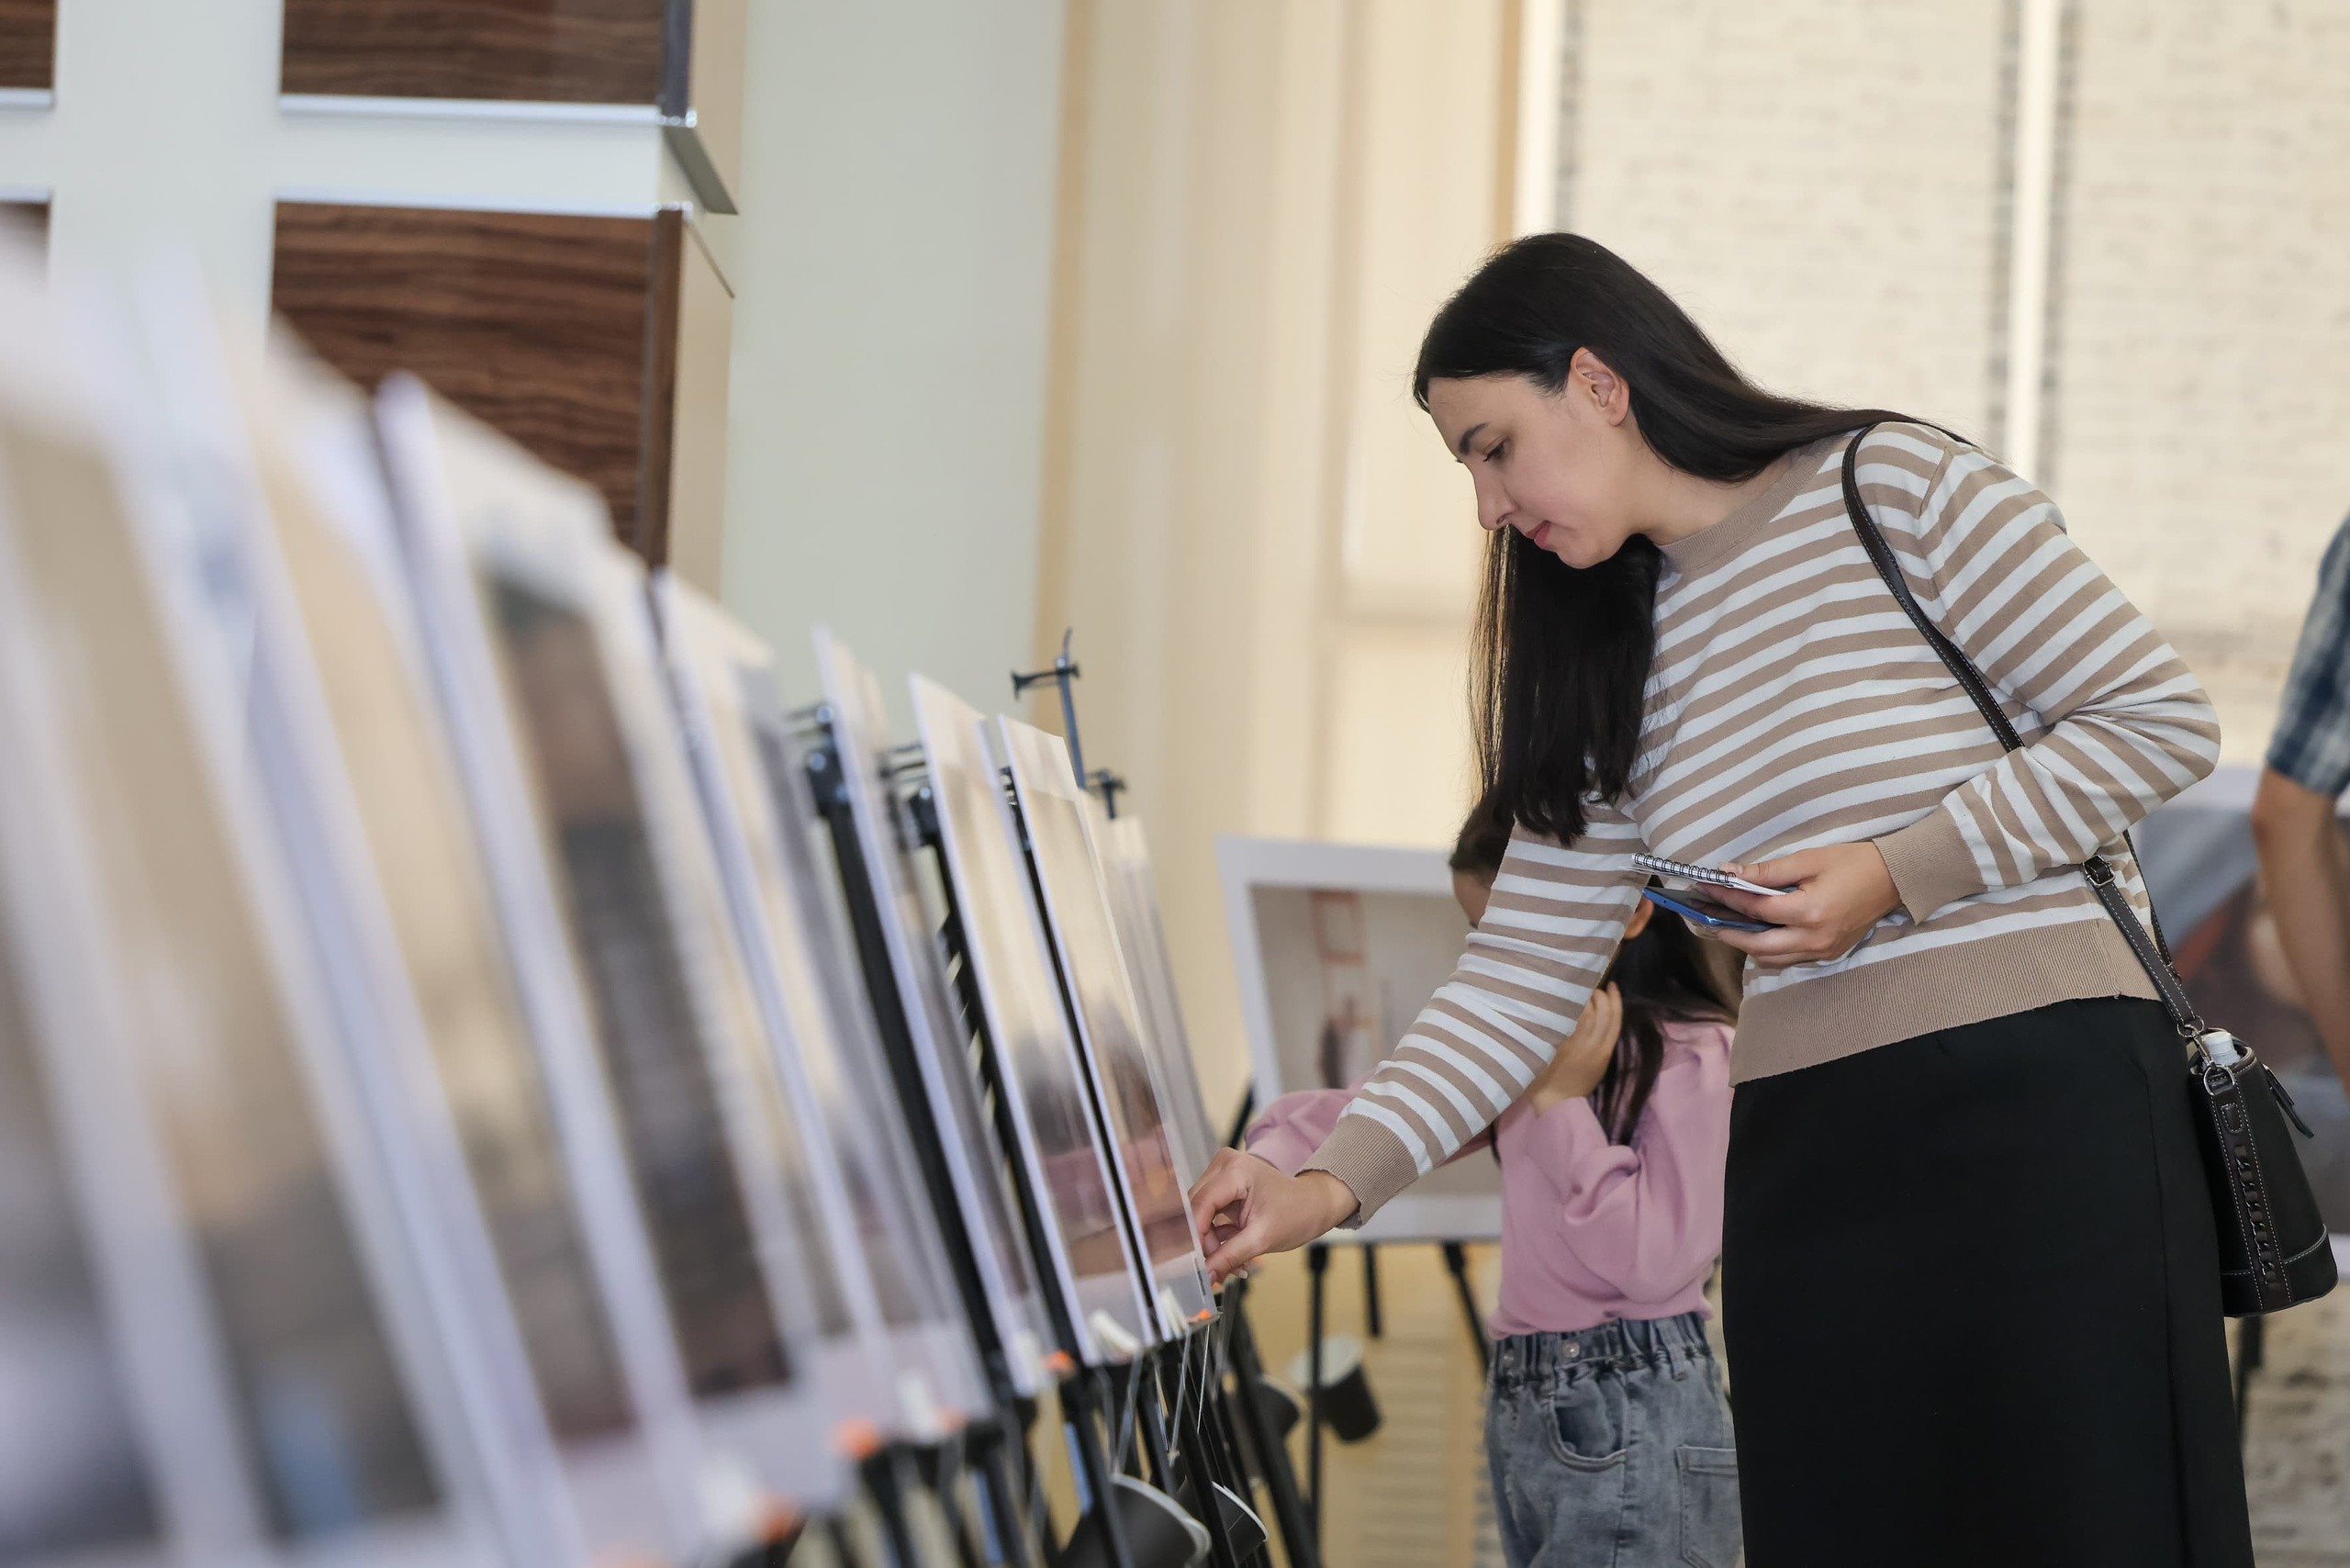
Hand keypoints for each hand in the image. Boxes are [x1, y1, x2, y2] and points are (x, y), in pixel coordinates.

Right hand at [1187, 1147, 1358, 1284]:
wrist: (1314, 1204)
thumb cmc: (1297, 1213)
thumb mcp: (1262, 1239)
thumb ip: (1230, 1256)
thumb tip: (1206, 1274)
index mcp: (1235, 1171)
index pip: (1200, 1204)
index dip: (1196, 1236)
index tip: (1197, 1264)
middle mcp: (1224, 1165)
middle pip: (1196, 1209)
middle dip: (1205, 1242)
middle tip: (1217, 1268)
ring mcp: (1222, 1174)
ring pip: (1199, 1214)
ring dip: (1211, 1242)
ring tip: (1232, 1262)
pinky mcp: (1223, 1186)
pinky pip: (1207, 1214)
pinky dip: (1216, 1236)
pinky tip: (1231, 1251)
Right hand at [1526, 983, 1620, 1113]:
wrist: (1558, 1104)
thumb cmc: (1541, 1078)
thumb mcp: (1538, 1052)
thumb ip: (1545, 1030)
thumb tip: (1550, 1006)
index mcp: (1572, 1044)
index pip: (1583, 1012)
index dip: (1580, 996)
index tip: (1572, 985)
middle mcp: (1590, 1045)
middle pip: (1601, 1012)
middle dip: (1597, 995)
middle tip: (1586, 986)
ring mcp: (1601, 1050)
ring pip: (1613, 1019)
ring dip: (1611, 1001)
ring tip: (1608, 987)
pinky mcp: (1606, 1055)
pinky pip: (1615, 1029)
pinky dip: (1617, 1013)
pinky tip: (1614, 1003)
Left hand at [1707, 843, 1900, 967]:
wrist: (1895, 879)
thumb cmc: (1853, 863)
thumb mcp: (1808, 860)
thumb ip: (1767, 871)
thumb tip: (1730, 873)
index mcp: (1809, 912)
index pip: (1755, 909)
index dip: (1727, 898)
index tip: (1706, 887)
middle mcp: (1814, 938)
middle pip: (1758, 945)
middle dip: (1729, 932)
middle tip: (1708, 917)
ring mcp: (1823, 951)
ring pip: (1773, 958)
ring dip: (1748, 945)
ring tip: (1730, 925)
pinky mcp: (1830, 954)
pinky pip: (1790, 959)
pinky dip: (1770, 950)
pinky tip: (1759, 932)